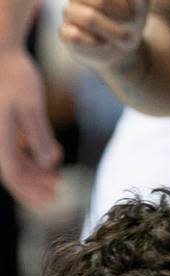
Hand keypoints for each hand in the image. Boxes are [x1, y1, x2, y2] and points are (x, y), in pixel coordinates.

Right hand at [0, 45, 60, 208]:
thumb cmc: (15, 75)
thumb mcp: (32, 105)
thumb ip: (40, 135)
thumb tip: (49, 163)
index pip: (12, 174)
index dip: (31, 190)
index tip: (51, 199)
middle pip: (10, 171)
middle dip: (34, 184)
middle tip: (57, 192)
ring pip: (11, 160)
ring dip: (33, 171)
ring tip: (56, 177)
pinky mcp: (0, 124)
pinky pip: (11, 147)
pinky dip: (28, 155)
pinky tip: (50, 158)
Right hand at [59, 0, 148, 70]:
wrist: (118, 44)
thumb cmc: (129, 18)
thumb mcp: (140, 8)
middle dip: (122, 14)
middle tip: (134, 24)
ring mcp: (69, 10)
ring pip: (89, 18)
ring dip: (113, 31)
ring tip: (123, 36)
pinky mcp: (64, 31)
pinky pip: (76, 36)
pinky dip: (96, 43)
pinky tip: (104, 42)